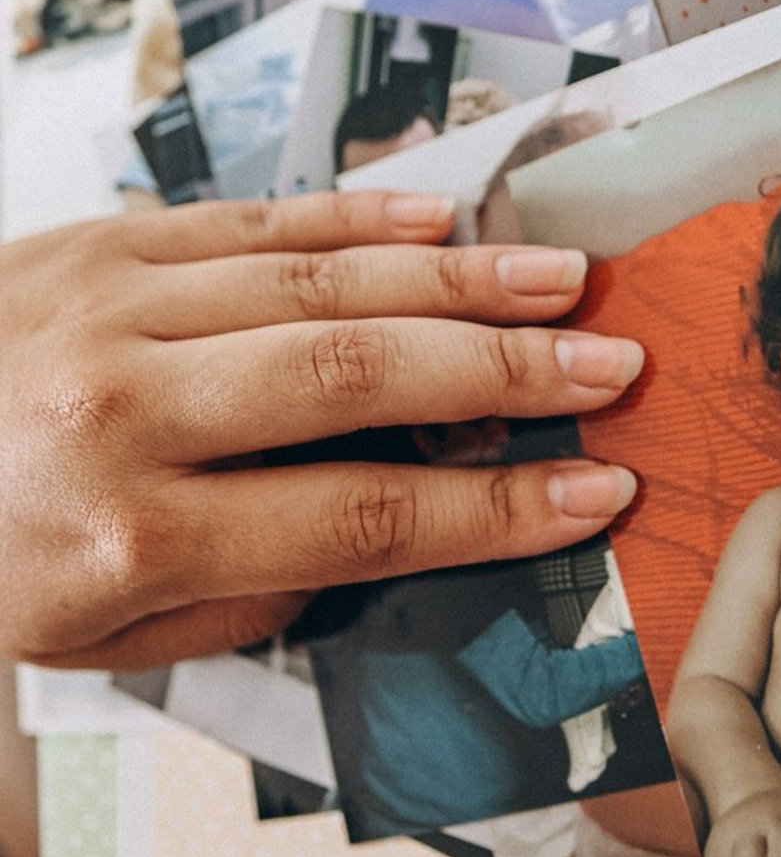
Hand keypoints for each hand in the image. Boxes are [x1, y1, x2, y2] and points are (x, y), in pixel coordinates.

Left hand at [0, 191, 642, 669]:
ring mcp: (107, 304)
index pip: (367, 516)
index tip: (590, 492)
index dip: (498, 509)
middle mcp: (123, 406)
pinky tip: (441, 219)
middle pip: (363, 378)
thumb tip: (380, 522)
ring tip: (559, 281)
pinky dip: (358, 218)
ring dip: (460, 282)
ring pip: (323, 283)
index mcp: (129, 533)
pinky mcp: (96, 242)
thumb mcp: (106, 639)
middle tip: (608, 364)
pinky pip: (252, 222)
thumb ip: (255, 590)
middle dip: (509, 374)